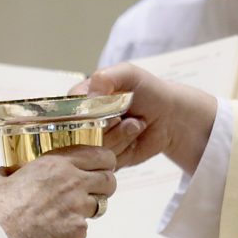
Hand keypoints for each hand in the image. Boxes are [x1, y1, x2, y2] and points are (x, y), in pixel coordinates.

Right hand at [0, 145, 115, 237]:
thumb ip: (5, 171)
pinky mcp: (78, 230)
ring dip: (92, 206)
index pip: (99, 155)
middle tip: (95, 189)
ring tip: (74, 211)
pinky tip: (58, 231)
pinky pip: (85, 226)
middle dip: (105, 183)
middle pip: (109, 178)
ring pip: (101, 203)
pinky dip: (74, 229)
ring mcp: (78, 207)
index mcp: (56, 164)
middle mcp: (73, 182)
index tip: (101, 165)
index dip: (103, 160)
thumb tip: (7, 173)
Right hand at [78, 63, 216, 174]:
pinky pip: (107, 163)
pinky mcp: (107, 160)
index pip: (66, 113)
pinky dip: (125, 150)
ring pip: (94, 151)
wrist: (171, 116)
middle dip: (106, 128)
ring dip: (120, 138)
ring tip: (135, 125)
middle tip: (124, 117)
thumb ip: (107, 77)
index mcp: (81, 100)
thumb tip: (89, 95)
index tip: (107, 109)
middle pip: (79, 136)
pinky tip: (135, 138)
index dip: (87, 115)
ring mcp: (95, 143)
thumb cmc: (149, 91)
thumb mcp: (129, 74)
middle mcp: (83, 123)